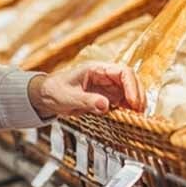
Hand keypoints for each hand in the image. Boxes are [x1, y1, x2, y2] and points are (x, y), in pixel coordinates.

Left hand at [27, 63, 142, 118]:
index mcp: (95, 69)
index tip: (133, 102)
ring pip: (130, 91)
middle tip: (139, 112)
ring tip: (137, 117)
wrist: (46, 96)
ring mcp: (107, 86)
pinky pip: (123, 101)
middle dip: (138, 95)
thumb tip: (105, 105)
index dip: (132, 86)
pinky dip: (129, 108)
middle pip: (130, 80)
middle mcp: (105, 76)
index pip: (122, 72)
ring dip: (136, 103)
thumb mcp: (68, 97)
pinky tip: (130, 118)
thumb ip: (86, 101)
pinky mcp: (107, 97)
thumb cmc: (54, 91)